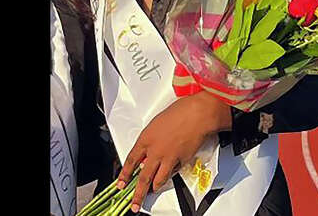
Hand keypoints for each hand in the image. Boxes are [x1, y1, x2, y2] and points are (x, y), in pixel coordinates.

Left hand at [117, 91, 230, 212]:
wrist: (196, 114)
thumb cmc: (178, 113)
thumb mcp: (156, 125)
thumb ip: (150, 140)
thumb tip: (147, 153)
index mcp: (145, 139)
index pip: (130, 161)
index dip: (125, 175)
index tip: (121, 184)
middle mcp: (155, 151)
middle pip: (143, 178)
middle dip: (137, 194)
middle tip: (134, 203)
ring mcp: (168, 158)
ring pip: (158, 180)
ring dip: (155, 188)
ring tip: (152, 191)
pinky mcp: (181, 161)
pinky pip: (173, 173)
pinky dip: (171, 175)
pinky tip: (169, 175)